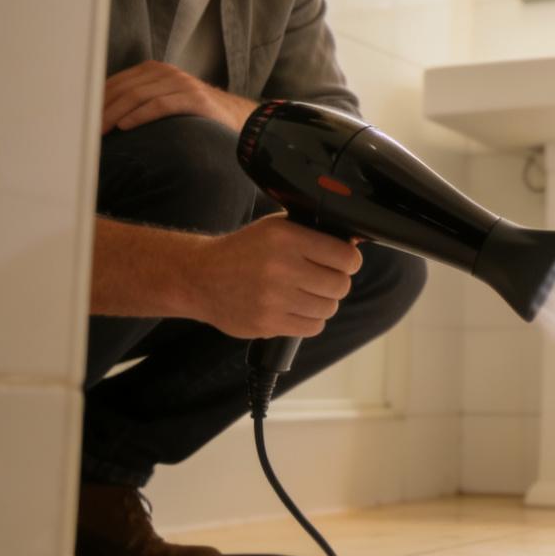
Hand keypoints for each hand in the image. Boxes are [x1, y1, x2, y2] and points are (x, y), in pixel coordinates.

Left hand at [102, 60, 257, 133]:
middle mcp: (167, 72)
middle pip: (125, 88)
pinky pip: (161, 105)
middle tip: (88, 130)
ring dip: (116, 114)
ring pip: (138, 96)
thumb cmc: (192, 115)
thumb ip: (139, 101)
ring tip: (102, 131)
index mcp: (154, 70)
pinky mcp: (195, 99)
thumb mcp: (164, 100)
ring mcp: (182, 84)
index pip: (117, 82)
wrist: (236, 118)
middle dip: (103, 109)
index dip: (98, 100)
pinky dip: (140, 115)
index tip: (83, 119)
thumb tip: (102, 117)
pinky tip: (126, 126)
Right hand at [187, 214, 363, 338]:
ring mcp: (273, 298)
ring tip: (306, 294)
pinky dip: (310, 320)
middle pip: (340, 285)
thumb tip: (354, 245)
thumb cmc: (243, 250)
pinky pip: (312, 327)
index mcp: (286, 238)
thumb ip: (312, 234)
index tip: (344, 262)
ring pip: (328, 308)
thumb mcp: (275, 228)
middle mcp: (280, 267)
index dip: (349, 261)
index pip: (345, 256)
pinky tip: (296, 309)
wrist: (200, 277)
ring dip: (322, 302)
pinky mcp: (267, 323)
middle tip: (323, 279)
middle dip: (336, 282)